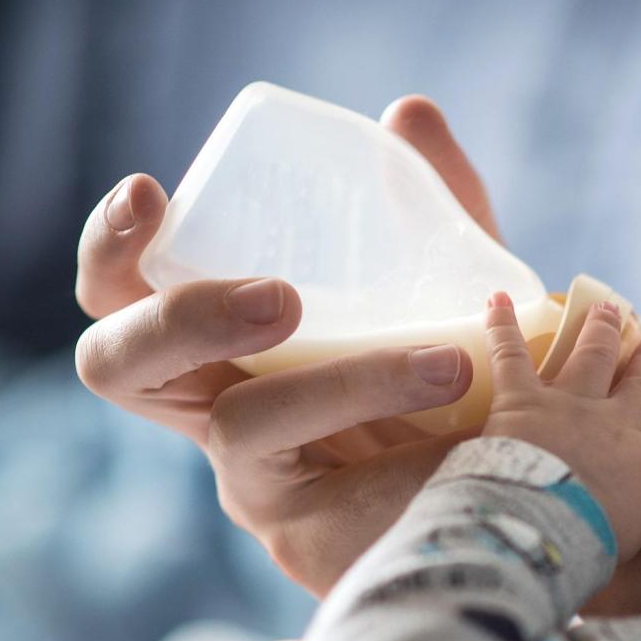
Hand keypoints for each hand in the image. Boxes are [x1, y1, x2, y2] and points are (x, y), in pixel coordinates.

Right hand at [73, 96, 502, 592]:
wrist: (530, 492)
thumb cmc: (470, 384)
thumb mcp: (453, 284)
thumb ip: (438, 204)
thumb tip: (408, 111)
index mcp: (222, 339)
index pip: (121, 290)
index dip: (110, 245)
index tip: (150, 191)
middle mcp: (215, 404)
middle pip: (114, 364)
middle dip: (177, 317)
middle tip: (279, 297)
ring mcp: (249, 475)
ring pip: (235, 423)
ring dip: (345, 378)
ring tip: (446, 359)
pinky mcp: (297, 529)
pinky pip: (314, 474)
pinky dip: (377, 420)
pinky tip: (449, 384)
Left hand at [481, 293, 640, 560]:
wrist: (543, 532)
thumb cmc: (583, 549)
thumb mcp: (626, 542)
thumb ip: (629, 520)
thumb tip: (620, 525)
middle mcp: (614, 424)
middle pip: (639, 383)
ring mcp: (569, 405)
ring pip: (591, 356)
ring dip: (599, 330)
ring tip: (607, 310)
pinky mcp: (522, 399)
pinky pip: (511, 353)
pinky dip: (502, 324)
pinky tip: (498, 298)